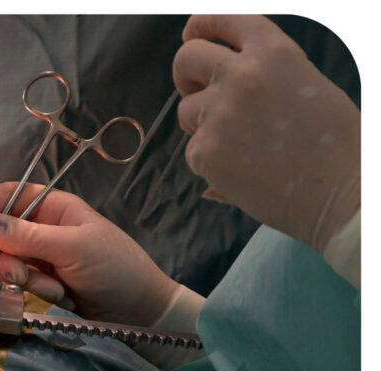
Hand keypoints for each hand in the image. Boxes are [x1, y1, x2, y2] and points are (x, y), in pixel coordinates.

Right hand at [0, 183, 178, 325]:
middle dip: (8, 258)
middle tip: (22, 276)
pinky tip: (61, 297)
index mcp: (53, 207)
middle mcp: (42, 227)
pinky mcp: (42, 281)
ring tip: (56, 290)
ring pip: (8, 262)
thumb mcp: (73, 248)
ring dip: (26, 279)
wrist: (140, 313)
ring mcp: (41, 256)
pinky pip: (20, 283)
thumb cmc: (116, 269)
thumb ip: (28, 237)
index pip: (9, 196)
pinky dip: (36, 292)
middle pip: (1, 234)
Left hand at [173, 14, 359, 251]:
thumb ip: (264, 76)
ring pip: (186, 110)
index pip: (224, 19)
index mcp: (275, 53)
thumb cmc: (336, 145)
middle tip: (197, 92)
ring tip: (243, 144)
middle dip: (186, 75)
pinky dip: (210, 162)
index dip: (201, 26)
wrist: (342, 192)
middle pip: (186, 58)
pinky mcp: (205, 150)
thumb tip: (218, 82)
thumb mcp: (307, 86)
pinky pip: (192, 151)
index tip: (193, 35)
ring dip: (202, 125)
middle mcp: (242, 75)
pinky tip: (243, 171)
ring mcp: (220, 113)